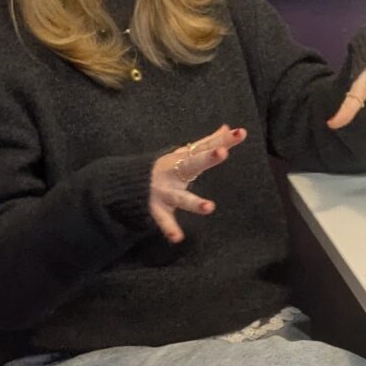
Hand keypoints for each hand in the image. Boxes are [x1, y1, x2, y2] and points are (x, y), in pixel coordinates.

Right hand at [148, 125, 246, 242]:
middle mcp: (174, 172)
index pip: (206, 147)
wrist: (124, 182)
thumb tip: (228, 128)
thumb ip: (207, 142)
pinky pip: (164, 220)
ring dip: (194, 202)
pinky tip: (177, 238)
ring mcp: (164, 191)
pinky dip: (169, 229)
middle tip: (223, 152)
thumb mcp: (183, 153)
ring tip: (210, 207)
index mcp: (183, 158)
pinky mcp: (156, 209)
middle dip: (207, 158)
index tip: (241, 133)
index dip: (223, 140)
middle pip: (192, 164)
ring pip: (180, 197)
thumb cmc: (164, 168)